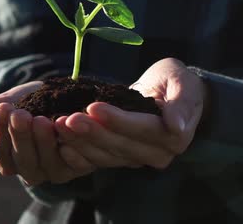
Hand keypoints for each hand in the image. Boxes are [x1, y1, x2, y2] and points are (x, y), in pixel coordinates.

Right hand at [0, 81, 95, 184]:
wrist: (56, 94)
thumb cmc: (23, 102)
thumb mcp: (1, 107)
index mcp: (9, 160)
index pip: (1, 152)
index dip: (0, 132)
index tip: (2, 109)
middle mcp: (31, 170)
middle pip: (24, 161)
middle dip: (21, 137)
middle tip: (20, 115)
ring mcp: (55, 171)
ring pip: (48, 164)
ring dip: (44, 143)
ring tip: (41, 120)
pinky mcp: (78, 166)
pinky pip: (76, 163)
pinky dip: (71, 149)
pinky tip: (64, 128)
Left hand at [55, 58, 207, 168]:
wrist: (168, 92)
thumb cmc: (177, 82)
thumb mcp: (183, 82)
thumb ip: (182, 103)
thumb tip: (176, 127)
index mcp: (175, 138)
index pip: (142, 129)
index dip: (117, 120)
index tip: (93, 107)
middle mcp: (157, 154)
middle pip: (120, 146)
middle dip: (92, 132)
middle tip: (67, 118)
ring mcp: (137, 159)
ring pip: (106, 155)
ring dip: (80, 142)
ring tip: (59, 125)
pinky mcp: (120, 157)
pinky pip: (98, 160)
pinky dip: (78, 154)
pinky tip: (60, 144)